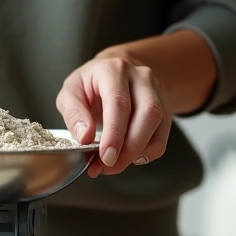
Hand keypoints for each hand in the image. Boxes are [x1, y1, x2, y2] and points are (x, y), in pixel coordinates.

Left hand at [56, 52, 170, 176]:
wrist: (112, 73)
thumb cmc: (89, 85)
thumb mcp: (70, 93)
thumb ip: (74, 114)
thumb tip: (85, 137)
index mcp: (113, 70)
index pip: (119, 103)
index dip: (114, 133)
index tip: (106, 156)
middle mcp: (140, 77)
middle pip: (147, 114)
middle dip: (129, 148)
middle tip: (109, 165)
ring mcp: (156, 91)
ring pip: (158, 125)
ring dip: (137, 152)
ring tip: (114, 165)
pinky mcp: (164, 107)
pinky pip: (162, 136)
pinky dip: (146, 153)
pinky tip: (128, 157)